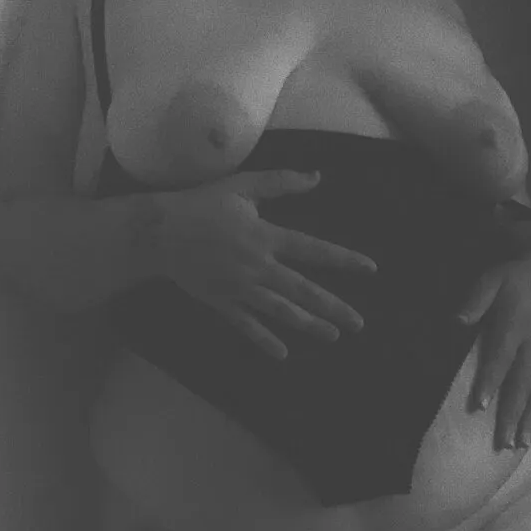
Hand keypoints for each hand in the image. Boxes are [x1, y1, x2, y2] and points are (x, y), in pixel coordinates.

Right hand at [157, 169, 376, 358]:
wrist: (160, 232)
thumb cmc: (203, 205)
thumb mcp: (242, 186)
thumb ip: (281, 183)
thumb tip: (317, 177)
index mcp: (266, 237)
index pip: (314, 250)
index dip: (344, 260)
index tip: (370, 269)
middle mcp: (258, 266)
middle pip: (304, 291)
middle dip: (334, 307)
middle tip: (359, 323)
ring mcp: (240, 288)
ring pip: (281, 312)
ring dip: (308, 325)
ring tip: (333, 336)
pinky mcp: (222, 302)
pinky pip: (247, 325)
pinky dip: (265, 340)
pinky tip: (283, 353)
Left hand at [457, 244, 530, 449]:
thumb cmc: (517, 278)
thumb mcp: (493, 279)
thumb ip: (476, 299)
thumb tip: (458, 320)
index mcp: (516, 325)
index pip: (501, 358)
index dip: (490, 381)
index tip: (480, 405)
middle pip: (522, 383)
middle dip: (513, 413)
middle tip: (504, 441)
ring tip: (523, 443)